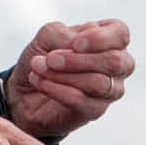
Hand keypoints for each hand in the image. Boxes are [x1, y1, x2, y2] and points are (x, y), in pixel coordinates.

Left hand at [6, 19, 134, 139]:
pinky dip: (57, 89)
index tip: (75, 44)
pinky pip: (82, 101)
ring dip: (63, 75)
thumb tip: (76, 46)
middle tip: (50, 59)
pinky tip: (39, 81)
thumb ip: (64, 35)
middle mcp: (116, 65)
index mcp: (108, 39)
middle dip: (79, 60)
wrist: (24, 88)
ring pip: (99, 84)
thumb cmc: (43, 55)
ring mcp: (109, 90)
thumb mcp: (48, 35)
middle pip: (115, 62)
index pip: (120, 33)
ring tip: (38, 67)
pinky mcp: (95, 111)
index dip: (100, 38)